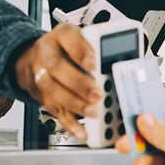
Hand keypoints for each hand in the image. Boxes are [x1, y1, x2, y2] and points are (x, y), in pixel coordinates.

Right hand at [13, 24, 103, 140]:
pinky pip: (53, 110)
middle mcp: (47, 52)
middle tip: (98, 94)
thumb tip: (129, 60)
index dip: (80, 51)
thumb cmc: (66, 47)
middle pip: (57, 67)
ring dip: (74, 103)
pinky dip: (69, 122)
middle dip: (79, 83)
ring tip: (93, 112)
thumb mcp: (83, 38)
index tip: (94, 64)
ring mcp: (40, 74)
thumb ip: (102, 48)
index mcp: (62, 34)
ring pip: (52, 90)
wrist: (34, 56)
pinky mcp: (41, 95)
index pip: (67, 37)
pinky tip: (82, 130)